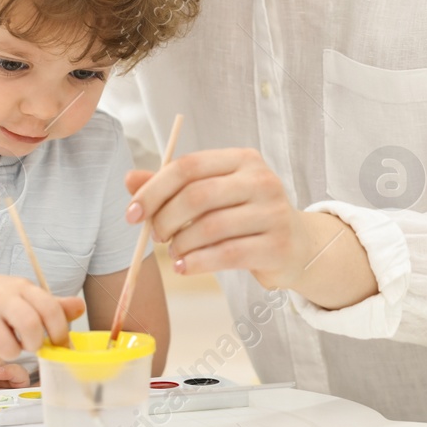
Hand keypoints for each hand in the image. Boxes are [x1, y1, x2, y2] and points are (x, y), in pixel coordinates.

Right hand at [0, 274, 85, 367]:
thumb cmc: (4, 298)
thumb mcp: (29, 296)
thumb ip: (54, 305)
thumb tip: (80, 307)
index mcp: (22, 288)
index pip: (49, 308)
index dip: (60, 331)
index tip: (61, 343)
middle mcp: (1, 298)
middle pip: (30, 326)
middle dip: (36, 343)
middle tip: (32, 345)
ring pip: (8, 349)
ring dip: (14, 353)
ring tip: (9, 342)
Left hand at [124, 147, 312, 288]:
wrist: (296, 246)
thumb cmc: (245, 217)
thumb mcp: (212, 194)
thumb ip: (172, 186)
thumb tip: (129, 179)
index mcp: (242, 159)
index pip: (188, 166)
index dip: (154, 189)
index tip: (132, 214)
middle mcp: (261, 180)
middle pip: (197, 195)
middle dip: (165, 219)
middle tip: (156, 236)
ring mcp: (273, 212)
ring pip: (210, 227)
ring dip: (181, 244)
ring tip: (175, 253)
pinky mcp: (277, 245)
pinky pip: (227, 255)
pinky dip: (197, 263)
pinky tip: (185, 267)